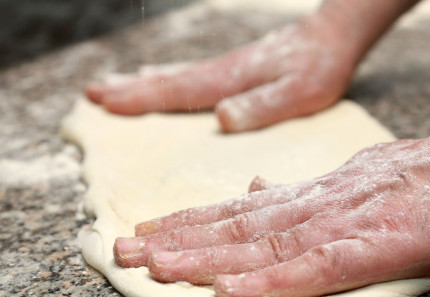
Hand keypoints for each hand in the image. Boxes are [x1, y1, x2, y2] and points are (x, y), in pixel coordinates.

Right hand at [85, 14, 355, 131]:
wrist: (329, 39)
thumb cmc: (317, 68)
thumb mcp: (299, 93)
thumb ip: (262, 106)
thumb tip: (222, 117)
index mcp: (229, 81)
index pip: (177, 92)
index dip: (141, 98)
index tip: (106, 102)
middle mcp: (219, 74)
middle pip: (166, 82)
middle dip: (129, 89)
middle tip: (93, 93)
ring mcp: (223, 70)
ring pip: (174, 77)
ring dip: (141, 83)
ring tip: (112, 85)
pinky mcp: (231, 70)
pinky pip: (189, 76)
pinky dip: (166, 79)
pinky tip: (157, 79)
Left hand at [113, 124, 429, 296]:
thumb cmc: (401, 181)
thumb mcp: (341, 180)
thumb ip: (296, 191)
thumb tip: (256, 189)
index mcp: (303, 198)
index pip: (234, 210)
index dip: (187, 221)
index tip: (148, 230)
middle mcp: (308, 209)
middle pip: (232, 227)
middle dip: (177, 239)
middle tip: (126, 248)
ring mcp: (337, 227)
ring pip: (260, 244)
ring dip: (206, 257)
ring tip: (158, 265)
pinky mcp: (372, 248)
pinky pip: (315, 267)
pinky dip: (271, 279)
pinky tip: (230, 291)